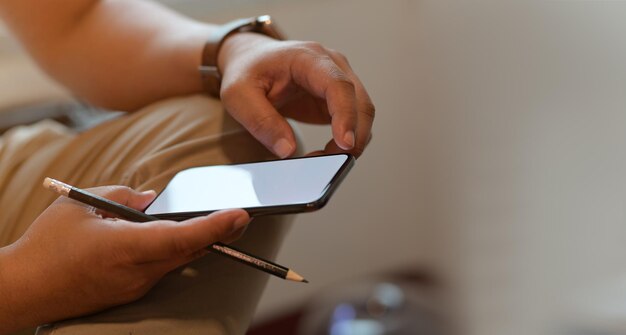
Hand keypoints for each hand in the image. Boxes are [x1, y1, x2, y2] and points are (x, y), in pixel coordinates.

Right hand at [0, 186, 248, 333]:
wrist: (23, 290)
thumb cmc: (47, 245)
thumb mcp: (80, 205)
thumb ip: (123, 196)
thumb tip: (154, 199)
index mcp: (124, 248)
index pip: (179, 238)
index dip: (214, 227)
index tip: (240, 215)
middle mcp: (137, 272)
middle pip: (189, 250)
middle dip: (220, 232)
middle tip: (243, 214)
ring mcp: (136, 286)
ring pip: (179, 259)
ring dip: (200, 240)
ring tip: (222, 220)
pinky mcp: (133, 292)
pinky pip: (165, 267)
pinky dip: (179, 249)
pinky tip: (183, 235)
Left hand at [218, 33, 374, 157]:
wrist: (250, 60)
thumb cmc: (246, 71)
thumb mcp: (238, 95)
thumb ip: (260, 121)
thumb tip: (287, 151)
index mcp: (308, 57)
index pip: (338, 85)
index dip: (346, 115)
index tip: (345, 144)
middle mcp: (332, 65)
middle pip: (360, 102)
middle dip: (353, 137)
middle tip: (329, 163)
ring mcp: (339, 81)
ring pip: (362, 114)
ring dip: (351, 142)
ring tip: (321, 159)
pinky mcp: (338, 98)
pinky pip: (354, 121)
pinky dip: (345, 141)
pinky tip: (326, 152)